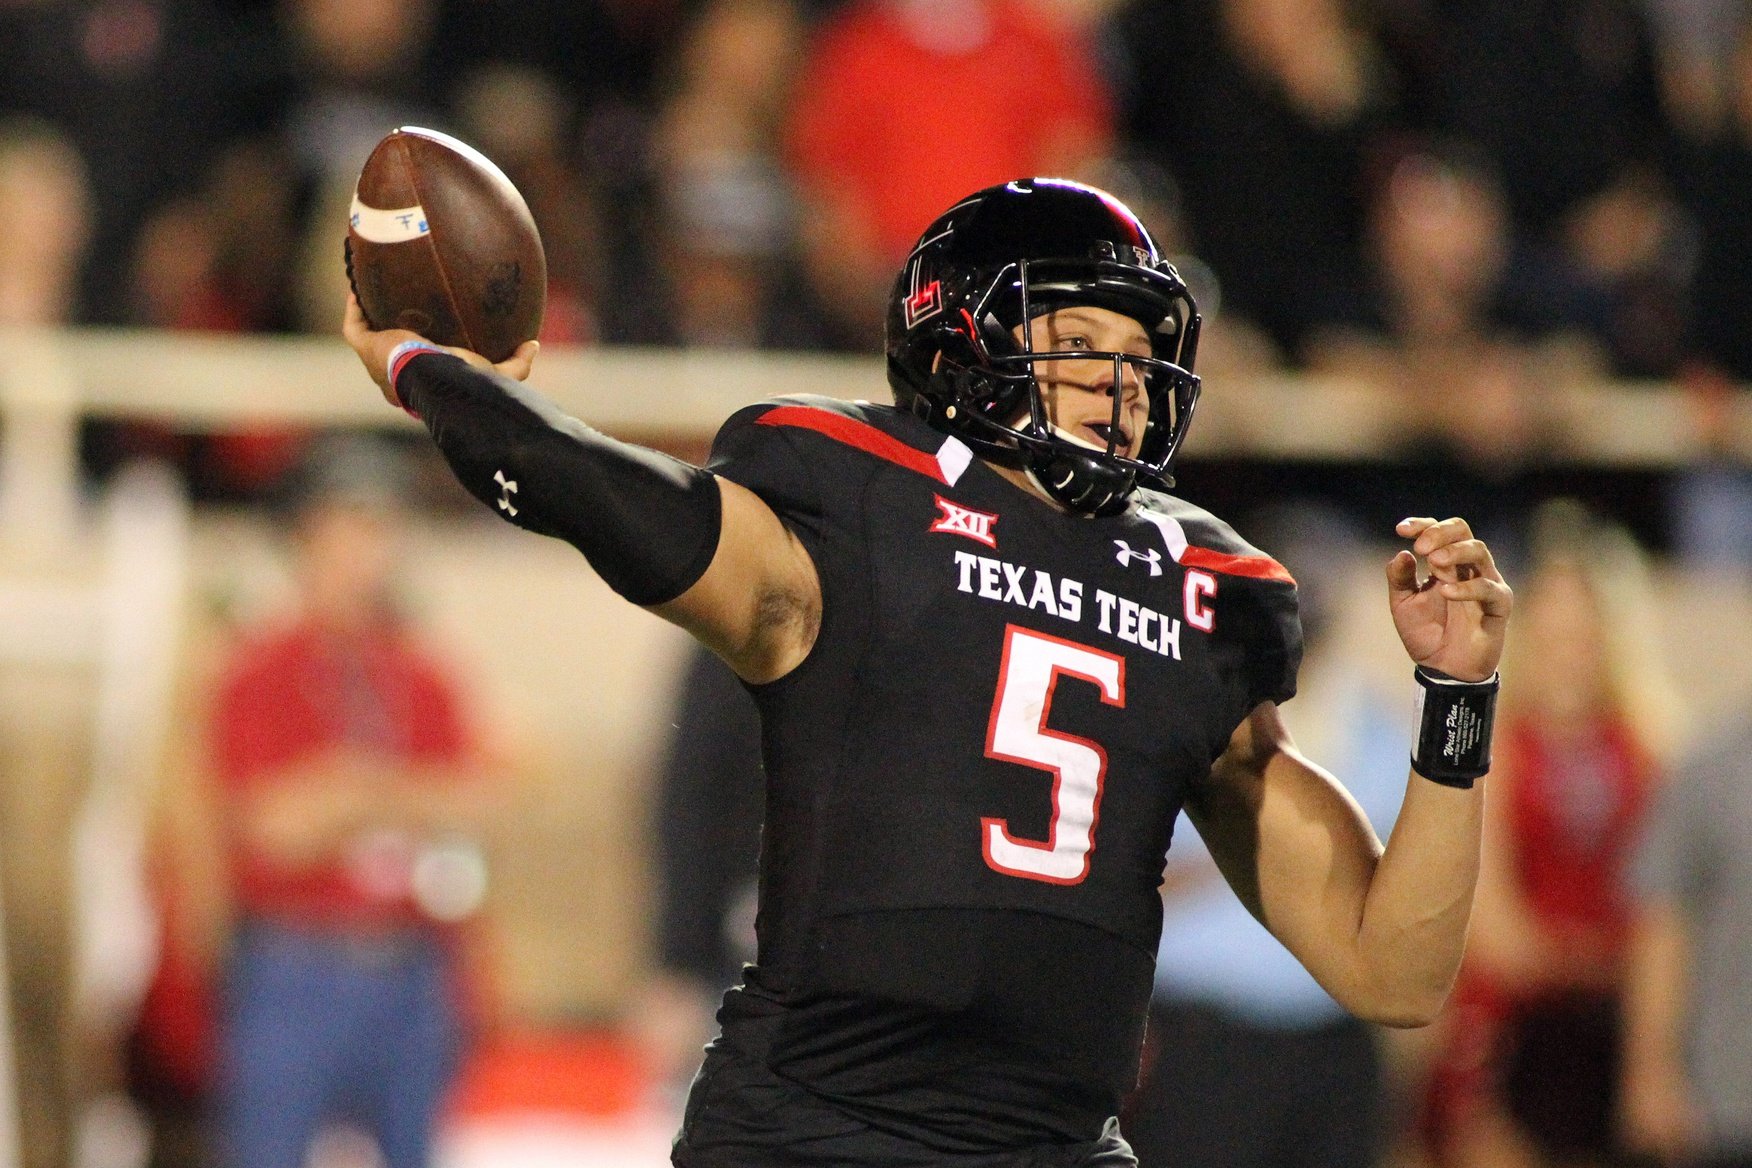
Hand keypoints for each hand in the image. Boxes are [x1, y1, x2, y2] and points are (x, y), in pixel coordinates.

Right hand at [341, 293, 538, 407]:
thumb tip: (533, 345)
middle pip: (392, 357)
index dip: (422, 357)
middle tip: (402, 311)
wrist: (435, 376)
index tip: (432, 338)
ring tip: (376, 297)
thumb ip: (516, 364)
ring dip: (372, 320)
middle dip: (394, 338)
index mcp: (423, 388)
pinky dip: (355, 309)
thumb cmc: (464, 380)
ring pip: (370, 341)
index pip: (420, 374)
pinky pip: (354, 328)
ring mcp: (378, 366)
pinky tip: (358, 290)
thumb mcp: (495, 373)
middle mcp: (396, 380)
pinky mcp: (367, 350)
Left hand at [1385, 516, 1511, 681]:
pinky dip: (1467, 587)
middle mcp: (1467, 568)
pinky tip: (1445, 592)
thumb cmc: (1425, 633)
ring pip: (1479, 551)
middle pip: (1463, 532)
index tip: (1401, 529)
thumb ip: (1399, 579)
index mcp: (1444, 563)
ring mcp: (1485, 583)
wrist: (1442, 668)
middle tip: (1421, 547)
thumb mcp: (1402, 604)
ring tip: (1434, 562)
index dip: (1422, 525)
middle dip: (1440, 533)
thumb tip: (1402, 553)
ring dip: (1455, 552)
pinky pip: (1489, 588)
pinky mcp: (1498, 605)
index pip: (1439, 531)